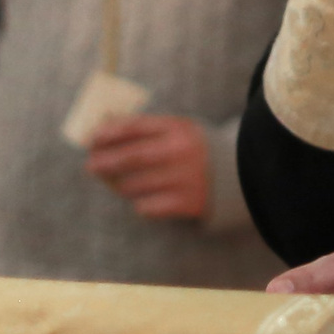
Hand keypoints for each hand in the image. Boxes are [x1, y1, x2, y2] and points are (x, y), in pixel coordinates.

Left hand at [86, 115, 210, 221]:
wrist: (243, 173)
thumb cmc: (198, 149)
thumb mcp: (180, 130)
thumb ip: (148, 129)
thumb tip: (104, 130)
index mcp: (179, 128)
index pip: (133, 127)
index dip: (108, 133)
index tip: (92, 139)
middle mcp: (181, 152)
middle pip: (131, 157)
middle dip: (105, 161)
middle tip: (91, 165)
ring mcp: (184, 179)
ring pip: (135, 184)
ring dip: (119, 185)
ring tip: (117, 183)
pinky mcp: (187, 203)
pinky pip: (147, 206)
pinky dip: (139, 203)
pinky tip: (142, 199)